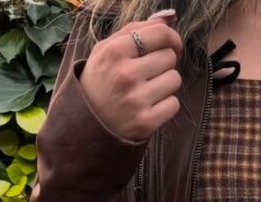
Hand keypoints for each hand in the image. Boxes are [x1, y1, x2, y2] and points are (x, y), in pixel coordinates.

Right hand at [79, 10, 183, 142]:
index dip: (172, 38)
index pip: (160, 34)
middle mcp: (125, 75)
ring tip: (148, 89)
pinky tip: (150, 106)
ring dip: (166, 84)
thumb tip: (169, 17)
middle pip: (170, 57)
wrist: (86, 125)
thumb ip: (135, 29)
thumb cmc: (100, 81)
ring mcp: (136, 100)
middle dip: (164, 63)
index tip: (171, 46)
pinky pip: (174, 104)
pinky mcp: (145, 122)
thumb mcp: (106, 50)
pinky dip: (166, 105)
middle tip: (149, 73)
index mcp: (114, 52)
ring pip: (175, 79)